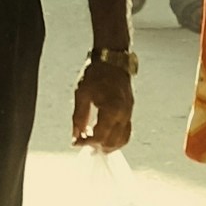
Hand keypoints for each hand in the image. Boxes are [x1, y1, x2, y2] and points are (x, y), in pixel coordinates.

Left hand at [71, 40, 135, 154]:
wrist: (112, 59)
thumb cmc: (95, 73)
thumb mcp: (81, 94)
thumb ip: (79, 117)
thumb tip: (75, 136)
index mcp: (111, 109)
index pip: (100, 136)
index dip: (86, 143)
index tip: (75, 142)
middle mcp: (124, 114)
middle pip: (113, 142)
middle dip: (98, 146)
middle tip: (83, 143)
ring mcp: (129, 112)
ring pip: (123, 139)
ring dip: (109, 145)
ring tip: (94, 144)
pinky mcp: (130, 110)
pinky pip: (126, 131)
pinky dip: (117, 138)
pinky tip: (105, 136)